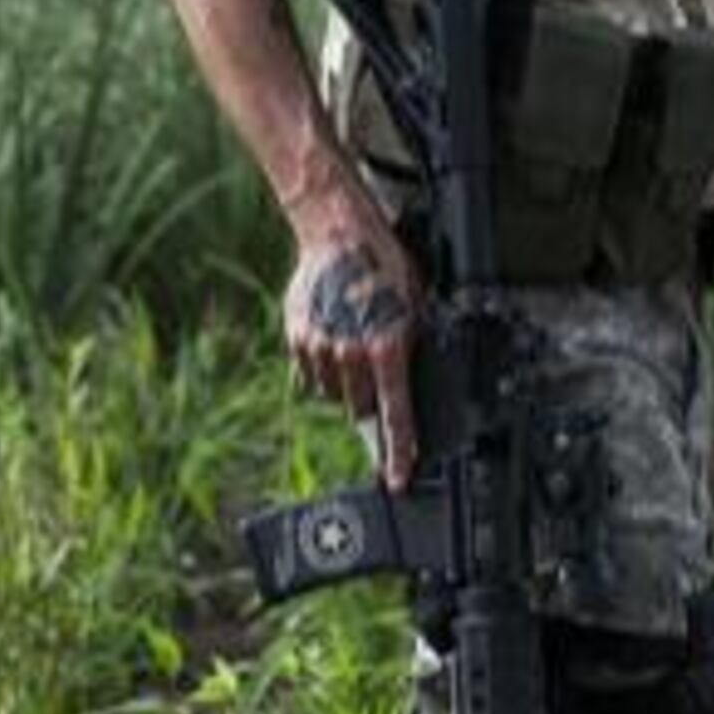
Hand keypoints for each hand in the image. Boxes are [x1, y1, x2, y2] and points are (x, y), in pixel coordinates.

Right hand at [282, 206, 427, 484]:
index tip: (397, 479)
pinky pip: (309, 375)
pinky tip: (332, 339)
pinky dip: (321, 368)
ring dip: (344, 384)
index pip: (395, 415)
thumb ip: (410, 349)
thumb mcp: (416, 308)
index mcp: (387, 349)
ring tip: (353, 345)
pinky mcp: (297, 339)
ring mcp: (320, 349)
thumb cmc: (383, 265)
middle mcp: (351, 354)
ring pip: (333, 395)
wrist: (339, 233)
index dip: (398, 453)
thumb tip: (413, 385)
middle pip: (362, 408)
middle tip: (377, 369)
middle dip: (371, 398)